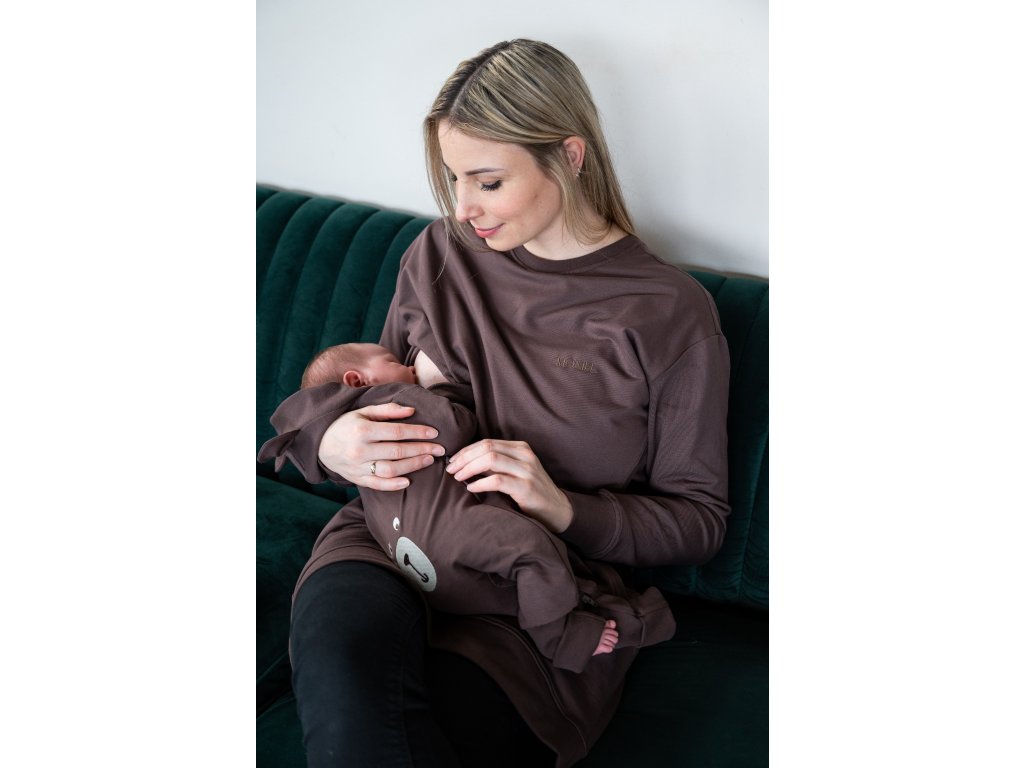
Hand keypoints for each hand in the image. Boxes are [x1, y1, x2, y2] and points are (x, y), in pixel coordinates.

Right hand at [319, 403, 444, 489]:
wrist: (320, 444)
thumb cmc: (346, 425)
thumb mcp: (363, 412)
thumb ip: (388, 410)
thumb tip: (411, 411)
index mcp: (363, 431)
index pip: (397, 432)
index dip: (418, 433)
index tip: (434, 433)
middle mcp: (361, 450)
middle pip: (398, 452)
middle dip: (422, 450)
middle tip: (440, 449)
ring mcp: (358, 467)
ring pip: (391, 470)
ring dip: (413, 466)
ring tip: (429, 460)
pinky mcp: (357, 479)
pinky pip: (378, 485)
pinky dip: (394, 485)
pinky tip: (408, 481)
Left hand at [445, 439, 572, 532]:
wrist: (557, 509)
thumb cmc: (531, 491)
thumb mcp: (515, 471)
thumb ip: (496, 464)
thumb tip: (465, 462)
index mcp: (521, 448)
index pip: (487, 442)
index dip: (466, 451)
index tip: (453, 461)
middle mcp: (525, 455)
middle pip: (486, 448)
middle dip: (464, 458)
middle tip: (450, 470)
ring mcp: (527, 470)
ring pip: (490, 460)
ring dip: (469, 468)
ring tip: (458, 478)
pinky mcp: (526, 487)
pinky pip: (497, 480)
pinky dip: (480, 483)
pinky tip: (471, 488)